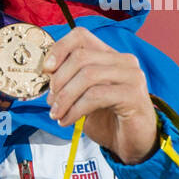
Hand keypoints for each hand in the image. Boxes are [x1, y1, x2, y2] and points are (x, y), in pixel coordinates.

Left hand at [43, 27, 158, 164]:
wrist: (132, 143)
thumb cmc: (107, 118)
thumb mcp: (82, 96)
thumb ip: (68, 81)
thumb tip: (45, 74)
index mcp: (108, 56)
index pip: (81, 36)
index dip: (59, 48)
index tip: (46, 70)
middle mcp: (123, 60)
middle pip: (80, 57)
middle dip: (58, 80)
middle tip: (50, 102)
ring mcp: (131, 76)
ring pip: (87, 75)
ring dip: (65, 97)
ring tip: (56, 114)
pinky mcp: (134, 95)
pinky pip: (96, 95)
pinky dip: (75, 109)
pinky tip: (67, 121)